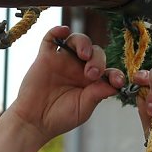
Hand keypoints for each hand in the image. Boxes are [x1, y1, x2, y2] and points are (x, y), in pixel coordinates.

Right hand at [9, 26, 125, 145]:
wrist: (34, 121)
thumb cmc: (59, 117)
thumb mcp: (83, 108)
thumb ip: (97, 95)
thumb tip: (114, 85)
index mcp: (92, 82)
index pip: (109, 71)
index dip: (116, 74)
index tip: (117, 81)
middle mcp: (79, 68)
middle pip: (96, 53)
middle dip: (98, 61)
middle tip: (91, 74)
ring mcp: (63, 61)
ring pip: (77, 41)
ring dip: (84, 44)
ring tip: (83, 54)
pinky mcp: (46, 57)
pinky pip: (51, 38)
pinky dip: (56, 31)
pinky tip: (63, 31)